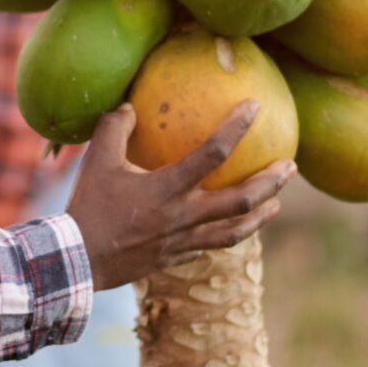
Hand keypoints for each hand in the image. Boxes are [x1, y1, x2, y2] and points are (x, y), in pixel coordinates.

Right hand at [65, 102, 292, 289]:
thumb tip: (132, 106)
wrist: (77, 260)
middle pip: (242, 200)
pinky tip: (233, 226)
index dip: (237, 127)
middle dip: (271, 182)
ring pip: (236, 231)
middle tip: (289, 166)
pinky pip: (210, 246)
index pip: (213, 153)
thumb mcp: (96, 160)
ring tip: (276, 202)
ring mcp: (183, 241)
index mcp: (167, 187)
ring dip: (261, 215)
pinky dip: (226, 234)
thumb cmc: (87, 206)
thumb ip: (115, 127)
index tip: (254, 107)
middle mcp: (184, 216)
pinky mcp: (176, 258)